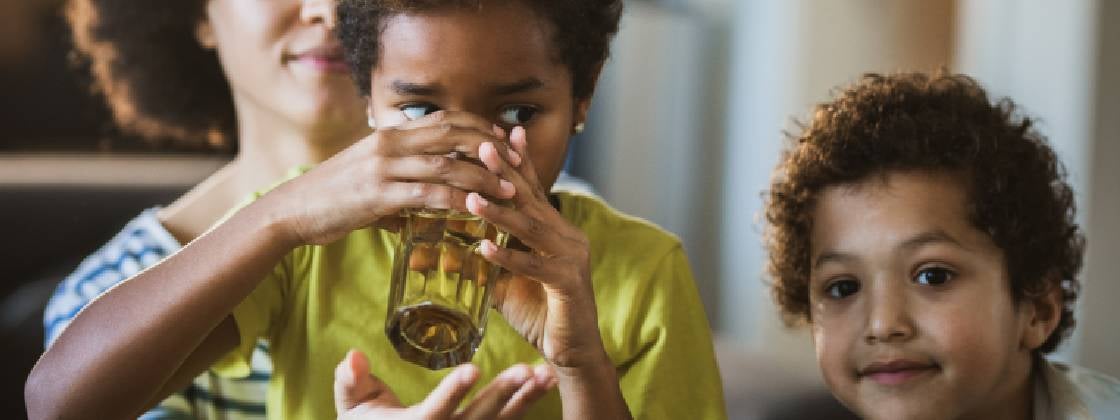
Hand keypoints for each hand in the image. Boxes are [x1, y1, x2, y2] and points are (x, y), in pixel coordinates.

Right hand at [269, 111, 519, 245]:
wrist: (292, 211)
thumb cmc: (332, 197)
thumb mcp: (370, 176)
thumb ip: (400, 180)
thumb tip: (425, 203)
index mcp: (390, 134)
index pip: (446, 120)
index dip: (479, 127)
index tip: (504, 139)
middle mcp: (390, 144)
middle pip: (454, 135)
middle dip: (490, 147)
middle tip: (518, 162)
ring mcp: (383, 167)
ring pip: (447, 166)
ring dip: (483, 178)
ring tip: (510, 190)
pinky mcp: (378, 195)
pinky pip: (428, 196)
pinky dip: (457, 201)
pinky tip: (476, 211)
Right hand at [333, 349, 555, 419]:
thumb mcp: (353, 407)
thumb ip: (351, 382)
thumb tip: (352, 357)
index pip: (435, 412)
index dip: (453, 392)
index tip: (472, 369)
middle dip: (502, 395)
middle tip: (525, 370)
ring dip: (525, 400)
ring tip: (545, 375)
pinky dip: (527, 406)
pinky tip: (545, 384)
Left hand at [466, 127, 605, 368]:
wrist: (572, 351)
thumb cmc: (540, 312)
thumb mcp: (504, 282)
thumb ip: (479, 264)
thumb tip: (434, 258)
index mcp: (553, 229)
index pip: (531, 189)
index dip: (515, 162)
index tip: (498, 133)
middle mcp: (565, 235)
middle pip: (531, 198)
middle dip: (505, 172)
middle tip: (482, 146)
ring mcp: (570, 256)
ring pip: (531, 228)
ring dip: (499, 213)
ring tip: (471, 198)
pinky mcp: (568, 282)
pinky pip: (534, 266)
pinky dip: (508, 258)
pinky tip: (484, 250)